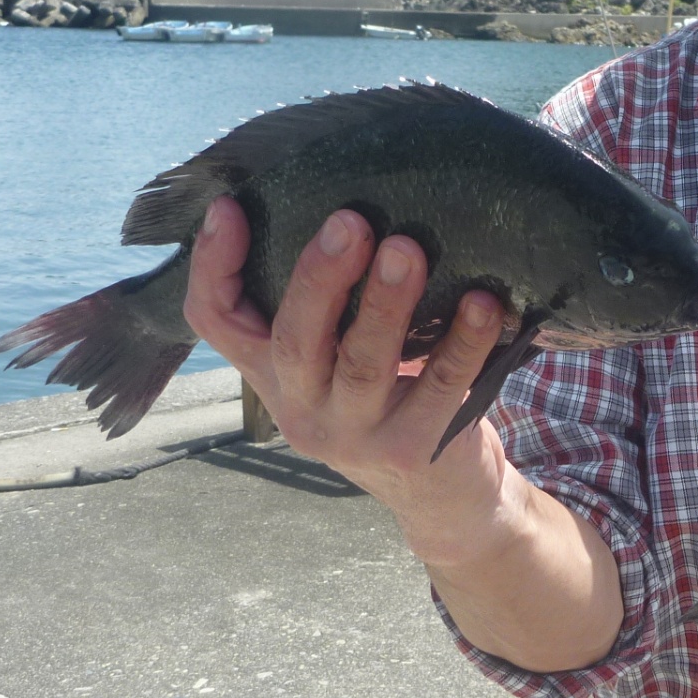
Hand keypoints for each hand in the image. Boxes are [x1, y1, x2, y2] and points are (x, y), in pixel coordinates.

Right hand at [183, 196, 510, 562]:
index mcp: (274, 374)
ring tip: (408, 248)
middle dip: (319, 277)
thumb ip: (333, 303)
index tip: (228, 207)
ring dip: (387, 304)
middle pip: (292, 340)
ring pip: (362, 365)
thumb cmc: (392, 398)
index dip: (212, 267)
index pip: (215, 322)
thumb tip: (357, 201)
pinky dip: (465, 342)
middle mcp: (302, 407)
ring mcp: (355, 435)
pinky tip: (484, 303)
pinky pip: (441, 388)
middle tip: (351, 220)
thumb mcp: (341, 358)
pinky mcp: (413, 450)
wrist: (444, 497)